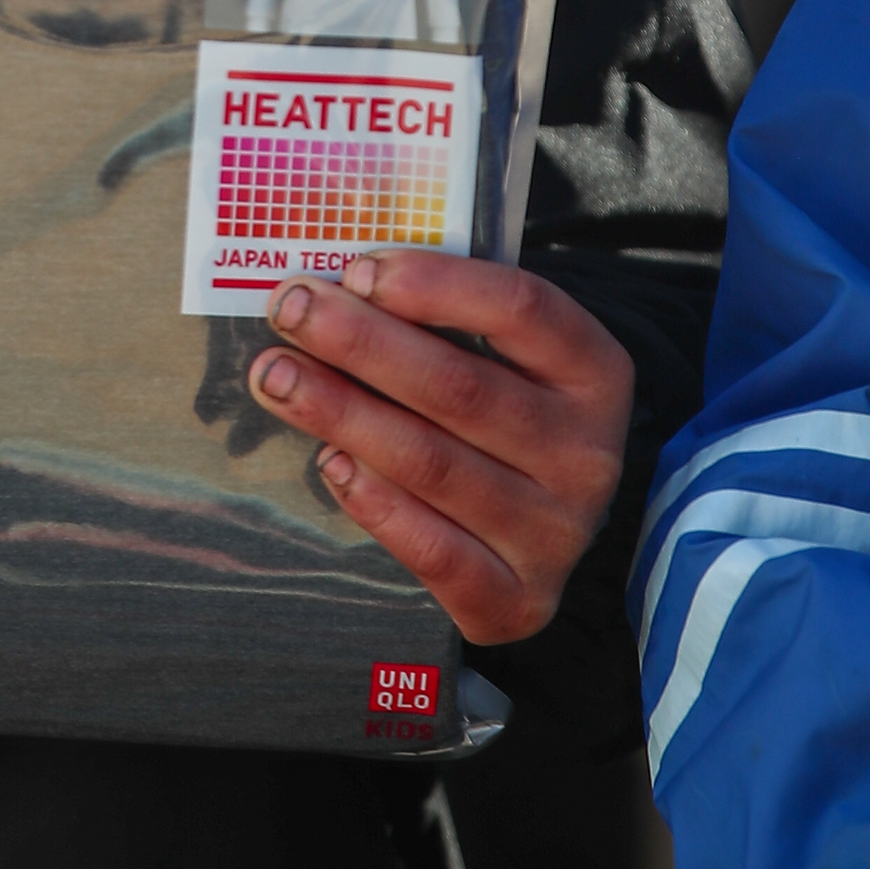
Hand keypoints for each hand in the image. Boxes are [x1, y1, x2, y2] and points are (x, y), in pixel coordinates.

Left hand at [245, 250, 632, 641]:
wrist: (533, 531)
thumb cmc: (497, 412)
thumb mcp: (499, 356)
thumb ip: (437, 317)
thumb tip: (335, 282)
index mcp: (595, 372)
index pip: (522, 309)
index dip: (436, 283)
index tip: (357, 269)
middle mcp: (587, 454)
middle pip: (461, 386)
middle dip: (360, 342)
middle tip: (289, 308)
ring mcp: (557, 533)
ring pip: (432, 463)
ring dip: (341, 412)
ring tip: (274, 376)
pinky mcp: (518, 599)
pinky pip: (432, 549)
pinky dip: (372, 500)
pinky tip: (327, 460)